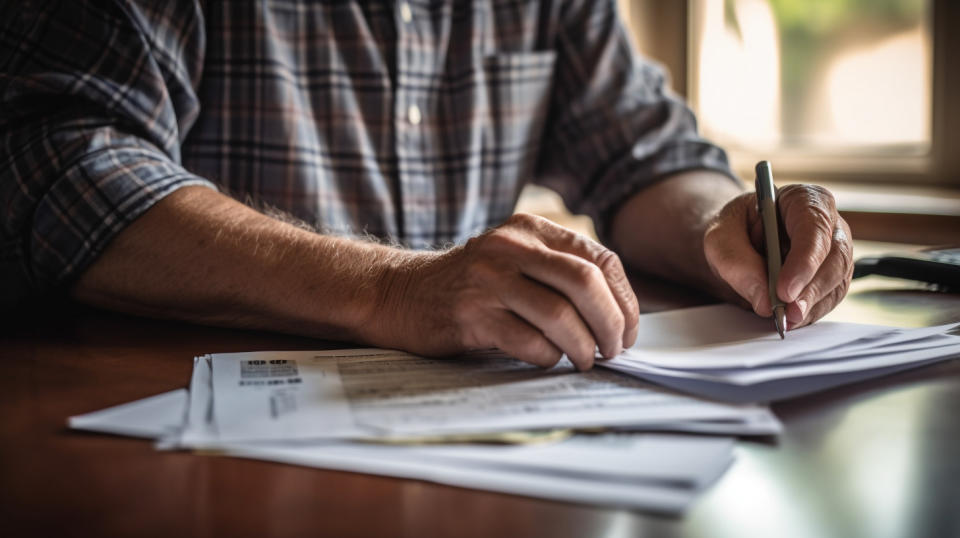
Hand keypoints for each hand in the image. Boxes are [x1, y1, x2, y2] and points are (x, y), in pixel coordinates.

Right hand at [378, 213, 639, 369]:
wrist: (401, 293)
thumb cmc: (471, 284)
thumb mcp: (515, 258)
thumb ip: (560, 272)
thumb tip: (618, 315)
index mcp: (531, 230)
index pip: (599, 260)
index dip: (624, 300)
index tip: (626, 329)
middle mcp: (511, 248)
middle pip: (585, 283)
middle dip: (611, 324)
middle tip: (613, 350)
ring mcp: (489, 280)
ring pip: (560, 315)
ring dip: (583, 347)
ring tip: (584, 360)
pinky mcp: (471, 315)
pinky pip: (528, 342)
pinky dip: (548, 356)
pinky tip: (546, 358)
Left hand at [703, 184, 853, 328]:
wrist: (740, 240)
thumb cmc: (735, 230)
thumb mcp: (720, 238)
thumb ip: (736, 262)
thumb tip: (764, 301)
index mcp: (803, 199)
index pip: (814, 227)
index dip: (803, 261)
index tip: (784, 289)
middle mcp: (828, 224)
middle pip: (834, 257)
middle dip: (811, 289)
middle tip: (787, 312)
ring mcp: (835, 251)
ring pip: (837, 281)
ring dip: (812, 305)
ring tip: (786, 319)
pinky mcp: (833, 277)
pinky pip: (830, 297)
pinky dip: (811, 312)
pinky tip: (791, 318)